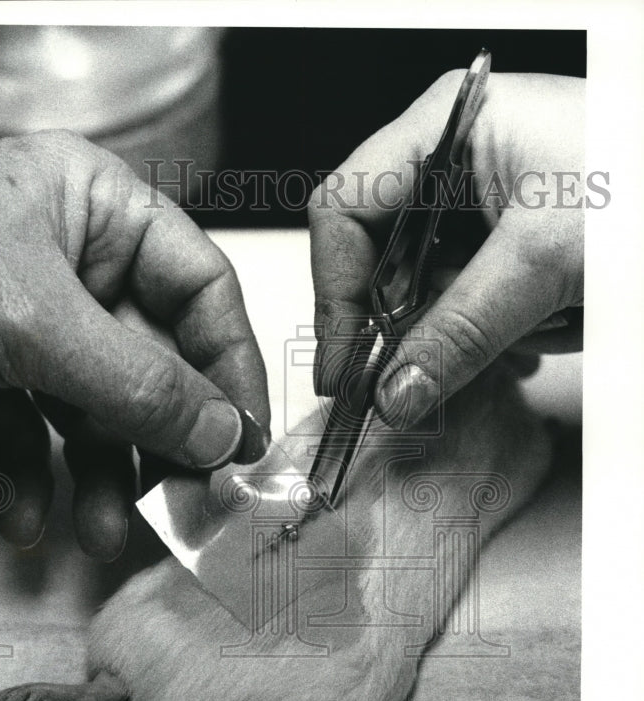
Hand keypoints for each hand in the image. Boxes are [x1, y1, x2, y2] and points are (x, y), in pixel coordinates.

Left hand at [0, 130, 269, 558]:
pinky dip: (33, 477)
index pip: (199, 286)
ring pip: (93, 405)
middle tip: (187, 498)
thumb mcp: (36, 324)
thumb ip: (140, 383)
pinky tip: (30, 520)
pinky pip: (30, 428)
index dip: (231, 365)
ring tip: (101, 531)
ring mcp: (24, 316)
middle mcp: (68, 257)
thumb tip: (222, 430)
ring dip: (100, 476)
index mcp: (95, 206)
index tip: (244, 439)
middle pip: (150, 358)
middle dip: (160, 438)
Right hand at [309, 72, 584, 427]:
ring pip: (426, 294)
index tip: (346, 364)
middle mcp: (458, 165)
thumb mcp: (544, 260)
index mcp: (448, 128)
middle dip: (400, 326)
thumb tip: (395, 393)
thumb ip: (460, 332)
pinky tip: (530, 340)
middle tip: (407, 385)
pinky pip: (469, 307)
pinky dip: (489, 340)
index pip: (345, 210)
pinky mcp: (515, 251)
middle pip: (383, 260)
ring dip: (454, 338)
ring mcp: (488, 210)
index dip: (336, 290)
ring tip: (510, 344)